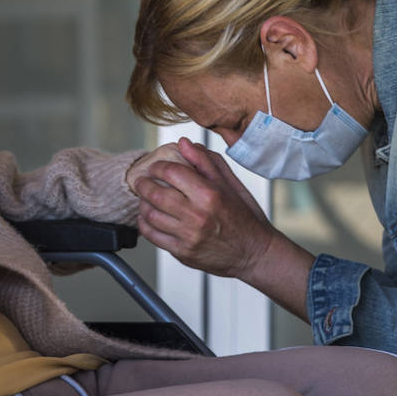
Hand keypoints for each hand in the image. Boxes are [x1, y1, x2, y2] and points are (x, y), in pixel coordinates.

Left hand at [132, 137, 275, 277]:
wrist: (254, 252)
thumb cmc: (245, 217)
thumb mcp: (231, 184)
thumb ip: (206, 162)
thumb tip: (184, 143)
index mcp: (210, 194)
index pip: (172, 172)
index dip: (158, 166)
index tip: (155, 167)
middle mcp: (198, 215)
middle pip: (156, 194)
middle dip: (143, 184)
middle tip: (142, 181)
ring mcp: (189, 236)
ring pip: (150, 215)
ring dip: (142, 203)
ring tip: (145, 198)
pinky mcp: (183, 253)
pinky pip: (153, 236)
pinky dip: (145, 224)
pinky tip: (148, 218)